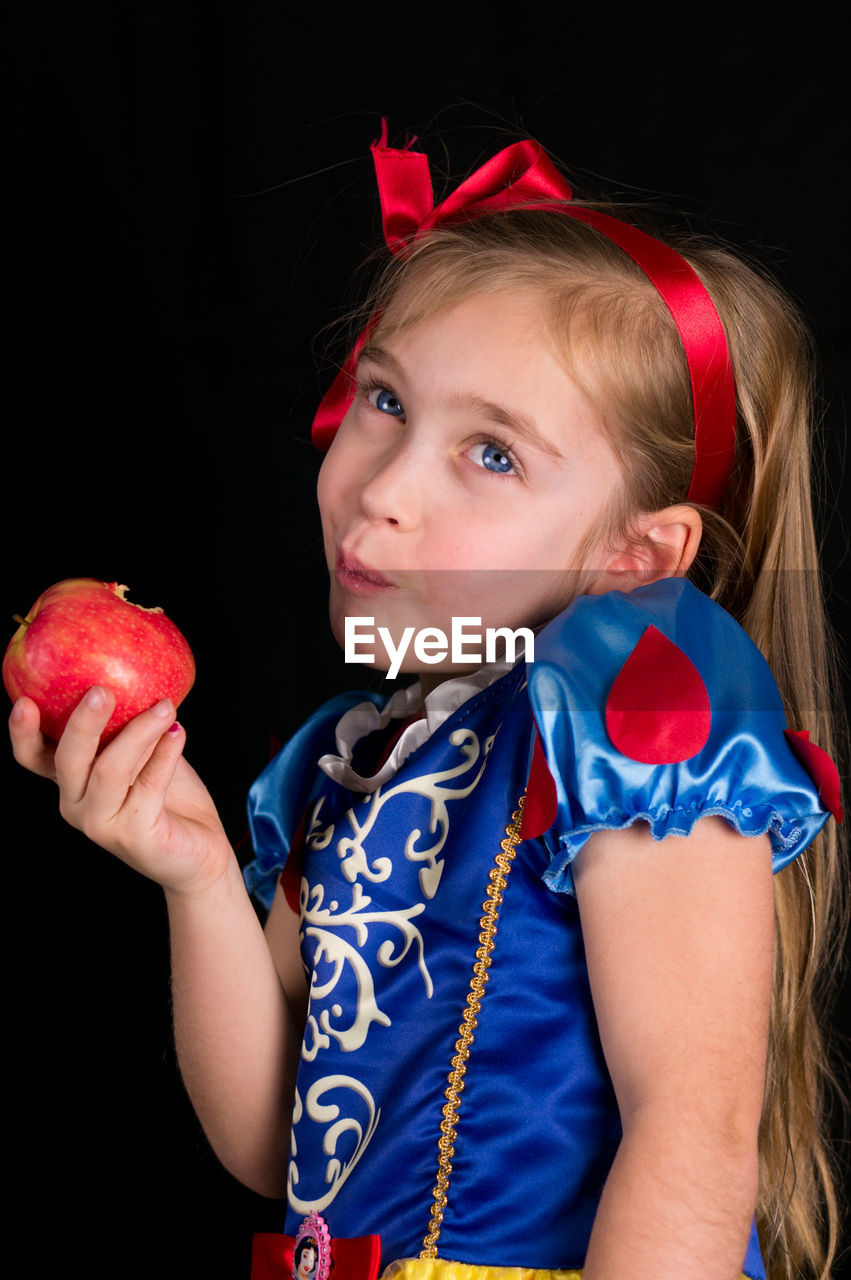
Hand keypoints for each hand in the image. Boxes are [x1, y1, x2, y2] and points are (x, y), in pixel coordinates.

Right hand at [9, 687, 232, 895]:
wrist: (199, 851)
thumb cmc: (167, 795)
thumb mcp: (142, 752)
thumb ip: (126, 723)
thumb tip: (131, 669)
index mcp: (71, 781)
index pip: (33, 757)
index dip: (22, 732)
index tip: (24, 700)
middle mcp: (77, 804)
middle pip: (67, 760)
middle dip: (83, 723)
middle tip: (102, 690)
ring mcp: (102, 824)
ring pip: (110, 770)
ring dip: (139, 732)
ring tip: (165, 707)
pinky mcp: (135, 836)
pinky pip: (148, 787)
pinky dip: (164, 756)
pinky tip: (178, 733)